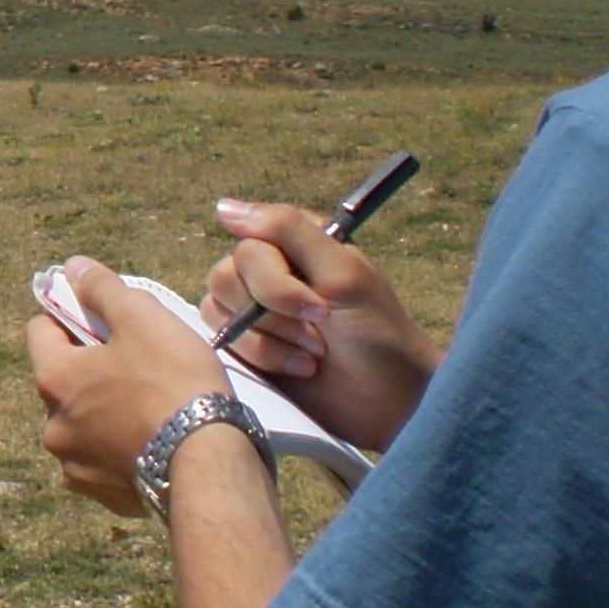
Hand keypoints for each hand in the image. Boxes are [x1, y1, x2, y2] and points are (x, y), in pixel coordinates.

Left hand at [26, 257, 233, 515]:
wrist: (210, 465)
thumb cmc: (174, 381)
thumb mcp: (140, 316)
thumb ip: (101, 288)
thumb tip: (74, 268)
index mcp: (54, 380)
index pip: (40, 330)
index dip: (71, 317)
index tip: (105, 319)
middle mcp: (54, 428)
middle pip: (64, 380)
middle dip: (92, 367)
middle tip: (137, 361)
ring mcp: (78, 468)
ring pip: (85, 423)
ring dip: (106, 410)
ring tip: (150, 403)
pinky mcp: (107, 497)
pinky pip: (107, 459)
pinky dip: (123, 447)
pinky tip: (155, 438)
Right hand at [202, 201, 441, 451]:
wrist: (391, 401)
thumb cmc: (378, 332)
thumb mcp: (343, 272)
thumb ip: (288, 229)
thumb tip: (223, 206)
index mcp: (291, 243)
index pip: (249, 243)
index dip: (275, 280)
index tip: (320, 307)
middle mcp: (267, 269)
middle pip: (226, 275)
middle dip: (274, 313)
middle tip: (319, 331)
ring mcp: (253, 310)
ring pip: (217, 308)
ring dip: (269, 338)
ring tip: (313, 353)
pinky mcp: (247, 347)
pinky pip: (223, 340)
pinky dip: (263, 357)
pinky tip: (300, 368)